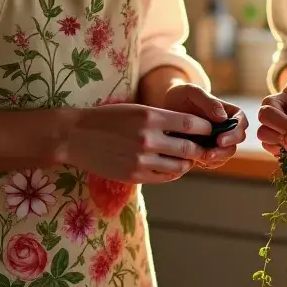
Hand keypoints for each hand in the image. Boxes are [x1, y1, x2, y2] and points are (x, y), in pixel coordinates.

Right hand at [66, 103, 212, 183]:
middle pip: (189, 148)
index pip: (191, 124)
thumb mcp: (138, 110)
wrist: (76, 136)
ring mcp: (141, 159)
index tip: (211, 130)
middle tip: (206, 148)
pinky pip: (164, 177)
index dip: (206, 129)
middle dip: (201, 149)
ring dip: (187, 163)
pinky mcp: (134, 176)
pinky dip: (172, 173)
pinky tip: (171, 167)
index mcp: (151, 116)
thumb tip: (193, 128)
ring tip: (187, 158)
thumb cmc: (109, 118)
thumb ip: (163, 119)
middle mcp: (148, 138)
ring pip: (179, 166)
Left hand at [162, 83, 246, 169]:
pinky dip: (207, 163)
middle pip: (236, 141)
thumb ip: (208, 102)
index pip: (241, 122)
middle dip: (225, 150)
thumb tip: (223, 118)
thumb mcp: (192, 92)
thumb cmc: (181, 95)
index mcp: (227, 111)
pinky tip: (196, 160)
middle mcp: (225, 126)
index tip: (220, 140)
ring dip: (217, 158)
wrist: (167, 107)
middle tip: (210, 154)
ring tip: (202, 159)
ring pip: (226, 153)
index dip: (235, 133)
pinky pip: (213, 161)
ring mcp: (216, 139)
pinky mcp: (206, 150)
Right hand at [257, 74, 286, 158]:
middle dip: (282, 137)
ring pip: (266, 144)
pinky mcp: (276, 144)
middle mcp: (266, 119)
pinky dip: (286, 154)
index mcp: (270, 103)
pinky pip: (275, 153)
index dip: (283, 123)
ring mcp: (269, 132)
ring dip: (283, 147)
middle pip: (262, 132)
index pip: (267, 115)